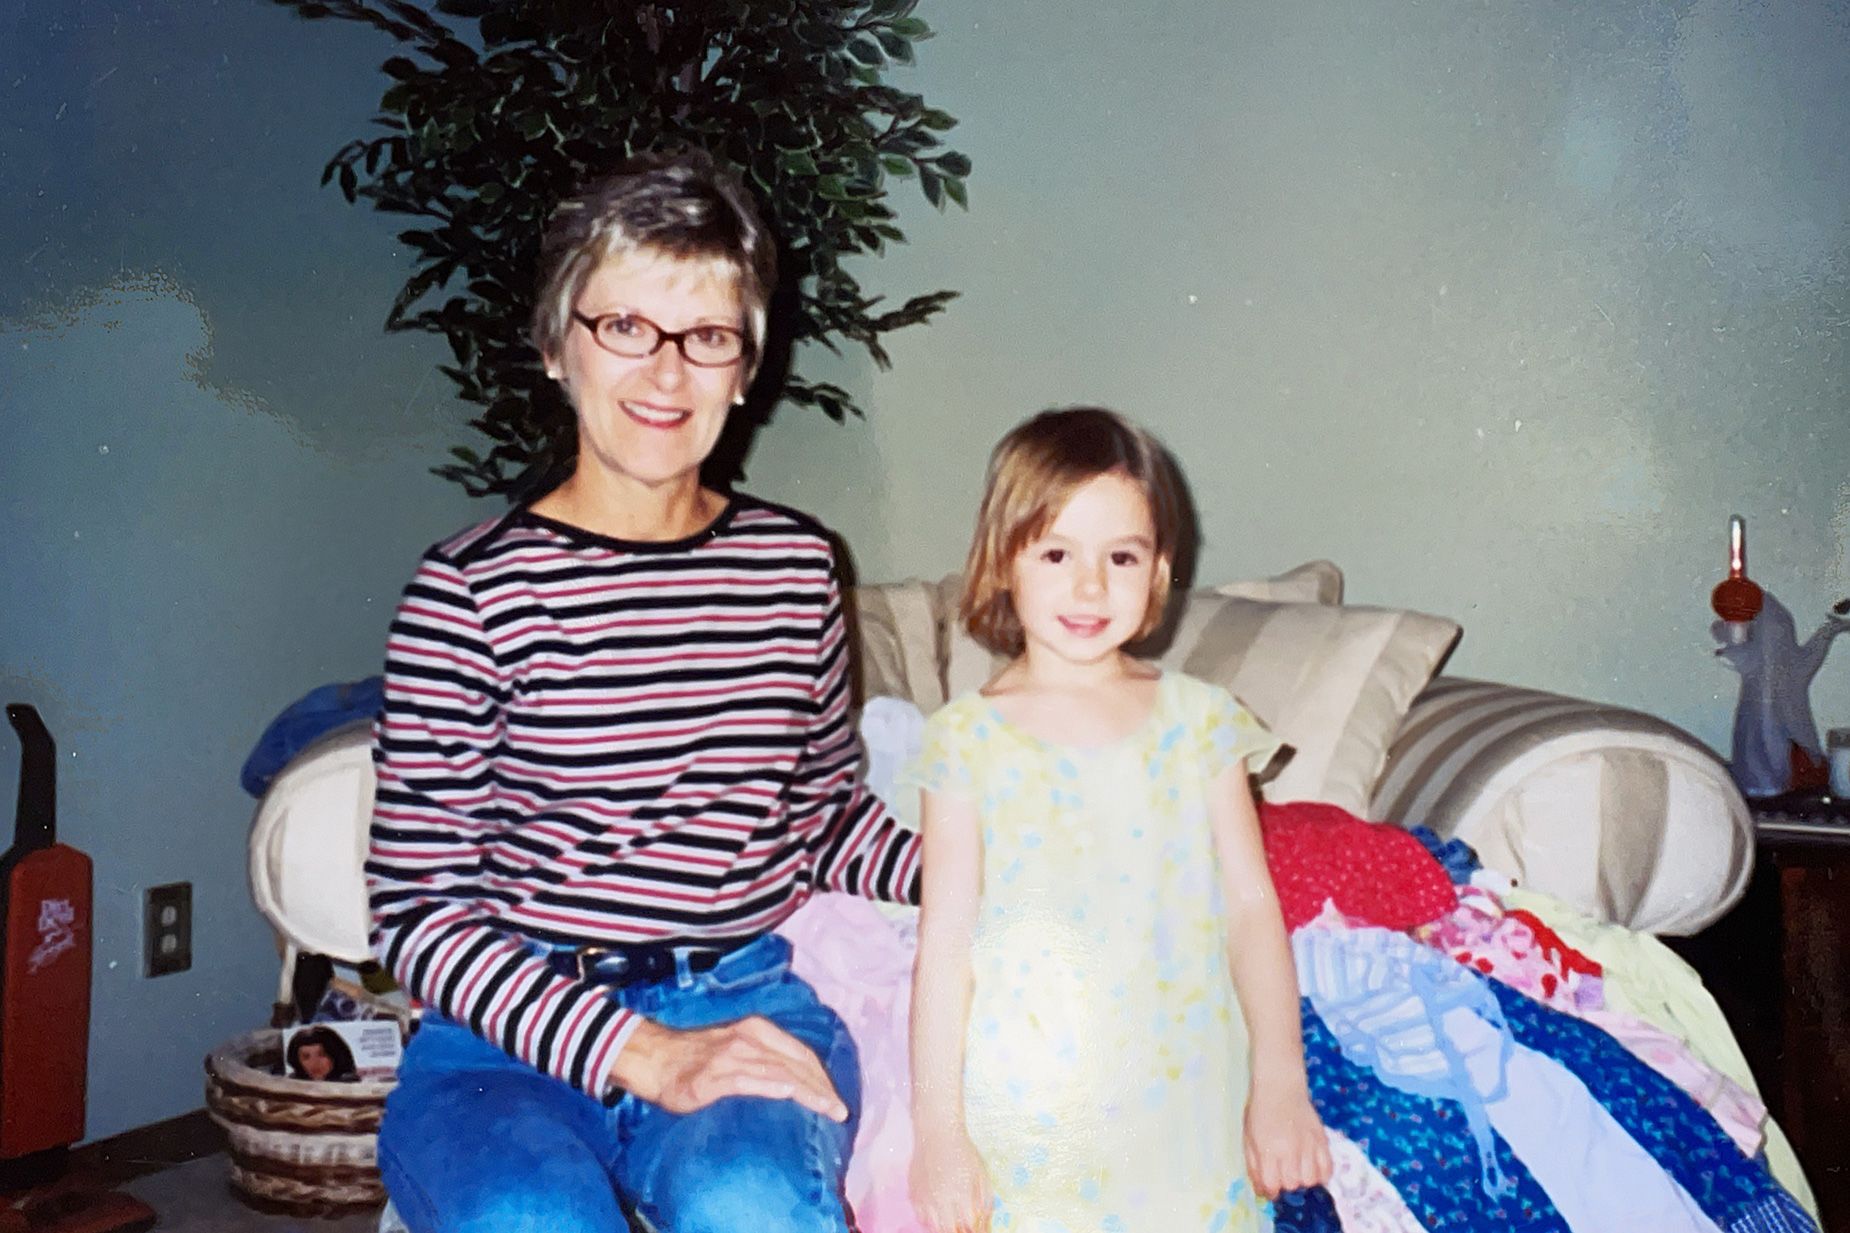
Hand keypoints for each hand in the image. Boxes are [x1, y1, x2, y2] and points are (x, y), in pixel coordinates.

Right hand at [611, 1016, 848, 1121]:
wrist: (653, 1057)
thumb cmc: (695, 1057)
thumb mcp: (735, 1048)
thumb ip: (762, 1059)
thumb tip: (793, 1081)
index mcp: (757, 1030)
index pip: (800, 1053)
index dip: (821, 1076)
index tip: (836, 1098)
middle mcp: (748, 1038)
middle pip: (796, 1063)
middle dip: (822, 1087)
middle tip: (840, 1111)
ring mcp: (731, 1056)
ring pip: (779, 1071)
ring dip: (807, 1091)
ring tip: (827, 1109)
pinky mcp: (714, 1076)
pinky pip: (749, 1080)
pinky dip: (772, 1086)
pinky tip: (789, 1094)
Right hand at [910, 1123, 991, 1232]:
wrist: (937, 1133)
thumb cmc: (962, 1151)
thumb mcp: (981, 1175)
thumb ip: (984, 1203)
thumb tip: (983, 1224)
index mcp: (961, 1194)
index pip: (968, 1226)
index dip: (974, 1229)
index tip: (976, 1227)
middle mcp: (941, 1199)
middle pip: (949, 1230)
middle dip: (958, 1230)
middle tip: (962, 1225)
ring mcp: (925, 1198)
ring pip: (933, 1227)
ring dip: (944, 1227)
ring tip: (951, 1219)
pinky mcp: (913, 1194)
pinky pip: (921, 1216)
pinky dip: (930, 1219)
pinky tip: (938, 1212)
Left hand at [1243, 1077, 1331, 1198]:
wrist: (1280, 1086)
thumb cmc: (1260, 1112)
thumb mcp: (1249, 1138)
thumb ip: (1254, 1167)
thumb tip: (1262, 1192)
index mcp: (1268, 1149)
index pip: (1273, 1184)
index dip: (1270, 1191)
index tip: (1271, 1188)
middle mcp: (1290, 1149)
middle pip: (1292, 1184)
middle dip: (1286, 1184)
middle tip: (1283, 1174)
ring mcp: (1308, 1145)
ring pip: (1310, 1180)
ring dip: (1303, 1179)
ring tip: (1297, 1170)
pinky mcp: (1322, 1139)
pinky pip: (1328, 1168)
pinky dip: (1321, 1174)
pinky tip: (1312, 1168)